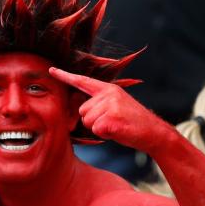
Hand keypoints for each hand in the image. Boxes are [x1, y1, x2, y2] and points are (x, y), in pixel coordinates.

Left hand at [49, 67, 169, 152]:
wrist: (153, 132)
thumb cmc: (131, 123)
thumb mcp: (116, 106)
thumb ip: (98, 104)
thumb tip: (81, 110)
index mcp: (108, 89)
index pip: (83, 81)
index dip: (65, 76)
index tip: (51, 70)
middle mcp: (108, 93)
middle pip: (81, 111)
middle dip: (92, 121)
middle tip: (112, 122)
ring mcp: (111, 104)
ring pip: (87, 121)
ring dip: (98, 128)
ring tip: (115, 125)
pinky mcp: (112, 117)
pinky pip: (96, 130)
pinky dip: (105, 135)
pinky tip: (118, 131)